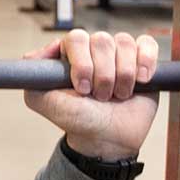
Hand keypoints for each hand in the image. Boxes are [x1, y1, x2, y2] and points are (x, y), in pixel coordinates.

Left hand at [22, 29, 159, 160]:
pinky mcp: (142, 61)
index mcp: (71, 55)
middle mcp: (95, 51)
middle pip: (102, 41)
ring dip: (123, 75)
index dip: (81, 63)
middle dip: (102, 74)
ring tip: (117, 96)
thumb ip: (32, 76)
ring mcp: (119, 55)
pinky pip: (147, 44)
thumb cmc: (78, 121)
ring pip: (124, 43)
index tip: (81, 88)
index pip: (76, 38)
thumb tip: (42, 50)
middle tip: (99, 97)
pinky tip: (141, 81)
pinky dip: (145, 62)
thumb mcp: (44, 102)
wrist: (106, 141)